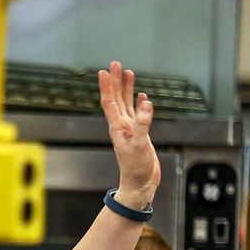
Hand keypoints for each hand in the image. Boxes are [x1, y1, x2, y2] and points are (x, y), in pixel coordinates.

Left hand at [98, 61, 159, 208]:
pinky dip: (140, 103)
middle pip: (117, 99)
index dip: (107, 86)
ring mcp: (130, 130)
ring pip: (127, 104)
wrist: (140, 185)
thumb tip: (146, 103)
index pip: (110, 102)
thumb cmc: (136, 169)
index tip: (104, 71)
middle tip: (115, 64)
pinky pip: (138, 114)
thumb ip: (143, 124)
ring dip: (126, 89)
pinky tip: (142, 96)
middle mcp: (122, 126)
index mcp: (118, 128)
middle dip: (115, 81)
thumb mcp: (140, 146)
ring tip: (127, 72)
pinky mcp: (140, 135)